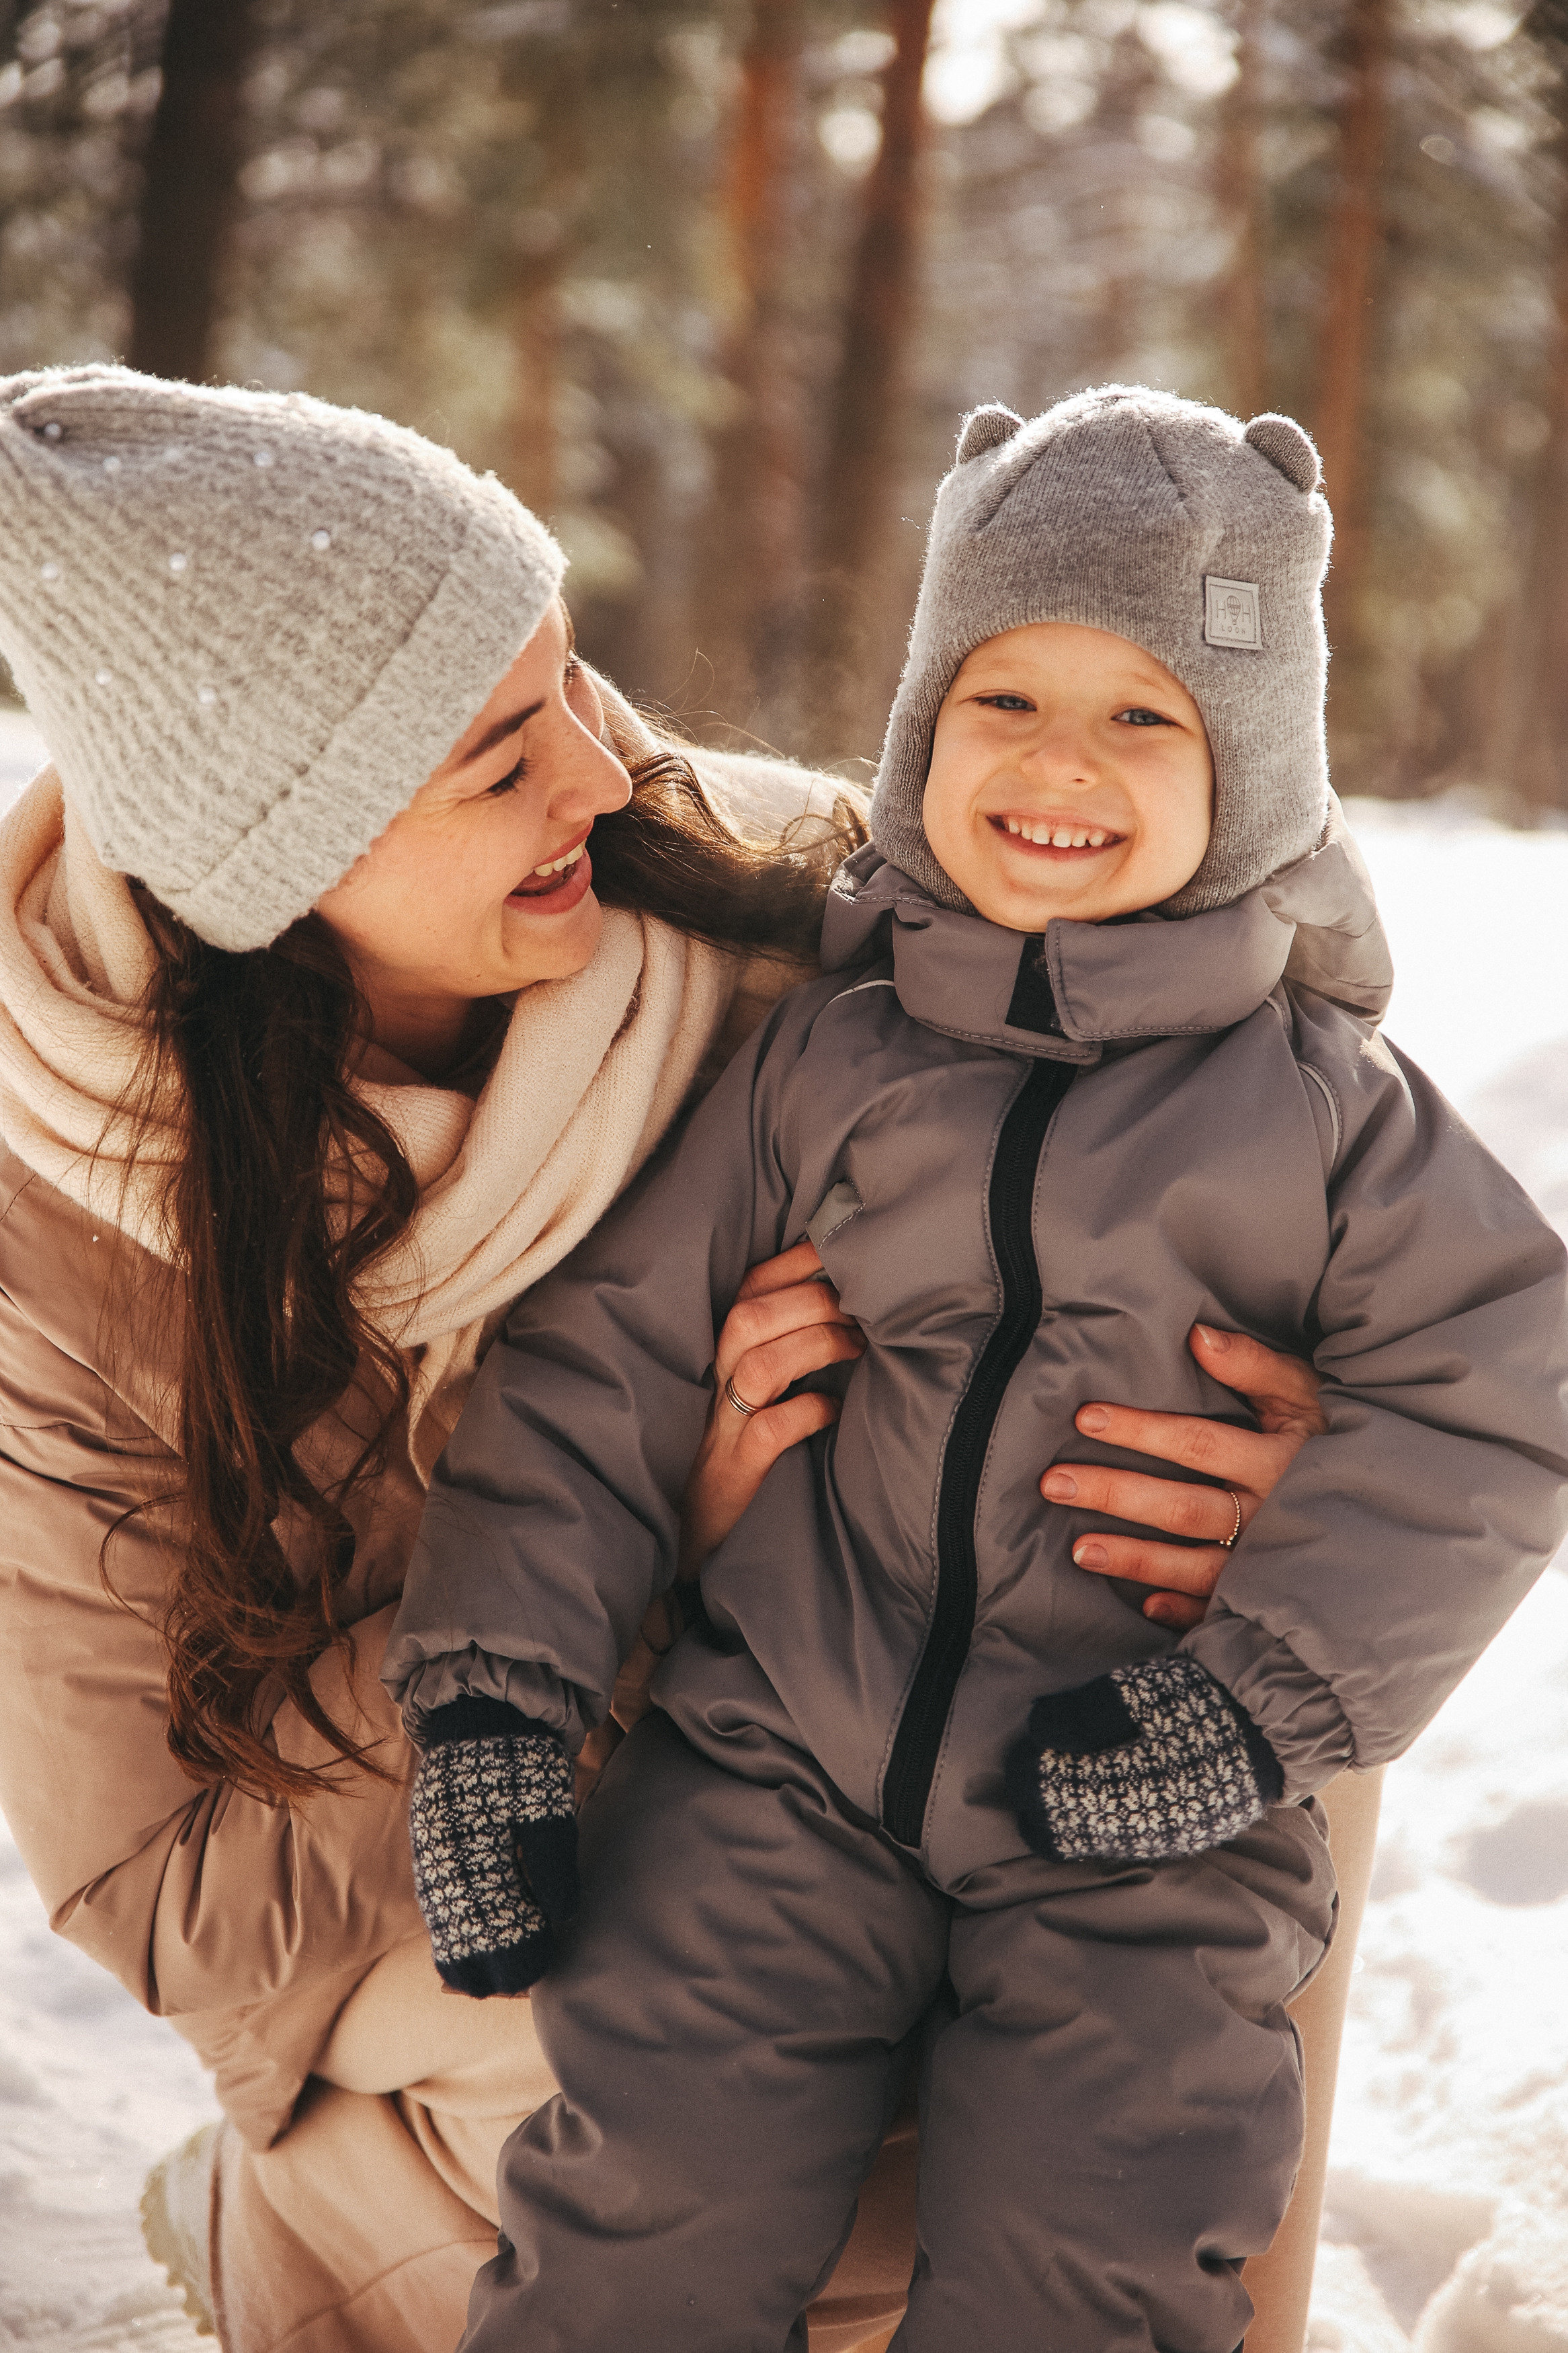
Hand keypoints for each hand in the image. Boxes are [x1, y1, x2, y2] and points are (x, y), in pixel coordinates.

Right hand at [408, 1700, 578, 1996]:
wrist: (480, 1715)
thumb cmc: (521, 1759)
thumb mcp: (547, 1803)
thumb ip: (553, 1860)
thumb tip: (561, 1916)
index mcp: (474, 1850)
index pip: (493, 1926)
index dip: (517, 1955)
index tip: (539, 1970)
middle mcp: (443, 1862)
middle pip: (464, 1936)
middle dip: (491, 1965)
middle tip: (519, 1986)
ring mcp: (431, 1859)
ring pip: (445, 1926)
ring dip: (470, 1953)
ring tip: (493, 1981)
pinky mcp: (428, 1854)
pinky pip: (437, 1907)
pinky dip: (453, 1931)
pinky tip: (464, 1951)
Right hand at [678, 1237, 865, 1579]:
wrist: (685, 1544)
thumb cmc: (733, 1460)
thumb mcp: (749, 1397)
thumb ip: (783, 1351)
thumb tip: (851, 1305)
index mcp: (716, 1357)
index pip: (747, 1288)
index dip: (795, 1262)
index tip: (841, 1250)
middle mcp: (710, 1386)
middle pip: (749, 1317)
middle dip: (813, 1300)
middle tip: (864, 1308)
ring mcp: (719, 1432)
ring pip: (758, 1365)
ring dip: (815, 1345)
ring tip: (859, 1348)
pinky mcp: (733, 1475)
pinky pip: (770, 1430)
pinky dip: (809, 1412)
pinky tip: (837, 1411)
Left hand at [1042, 1324, 1326, 1633]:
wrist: (1398, 1507)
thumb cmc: (1332, 1437)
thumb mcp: (1308, 1393)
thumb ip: (1256, 1366)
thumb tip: (1197, 1335)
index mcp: (1280, 1460)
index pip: (1197, 1442)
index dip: (1141, 1429)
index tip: (1085, 1417)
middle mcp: (1273, 1516)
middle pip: (1182, 1506)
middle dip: (1116, 1494)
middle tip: (1055, 1483)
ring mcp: (1271, 1565)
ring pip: (1195, 1565)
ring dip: (1135, 1559)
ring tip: (1078, 1549)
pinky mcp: (1273, 1599)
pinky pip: (1223, 1611)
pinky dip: (1185, 1611)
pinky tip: (1146, 1606)